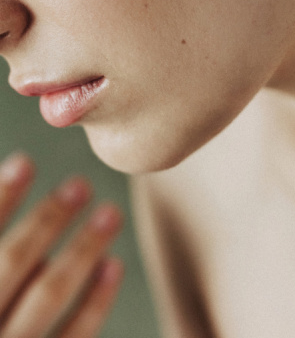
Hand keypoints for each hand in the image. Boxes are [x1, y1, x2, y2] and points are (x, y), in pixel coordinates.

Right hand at [0, 152, 123, 337]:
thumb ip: (0, 253)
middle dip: (46, 221)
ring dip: (80, 250)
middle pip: (11, 263)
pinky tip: (113, 266)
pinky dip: (93, 303)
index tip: (24, 161)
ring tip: (110, 211)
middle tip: (80, 184)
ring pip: (46, 296)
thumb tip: (23, 196)